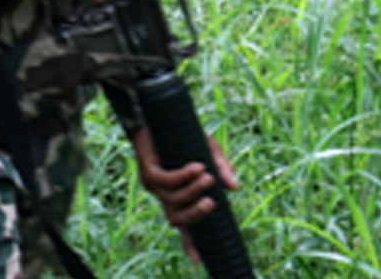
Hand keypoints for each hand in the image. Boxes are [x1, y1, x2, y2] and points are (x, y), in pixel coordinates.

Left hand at [133, 127, 239, 255]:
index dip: (190, 244)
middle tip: (211, 202)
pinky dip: (183, 176)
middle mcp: (165, 196)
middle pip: (177, 220)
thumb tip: (234, 187)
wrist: (157, 118)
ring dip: (192, 190)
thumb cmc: (184, 138)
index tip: (198, 261)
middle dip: (195, 215)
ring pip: (172, 199)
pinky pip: (165, 180)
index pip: (185, 227)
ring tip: (207, 175)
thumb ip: (222, 168)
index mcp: (179, 198)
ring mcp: (154, 185)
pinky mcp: (147, 171)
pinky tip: (196, 167)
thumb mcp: (209, 151)